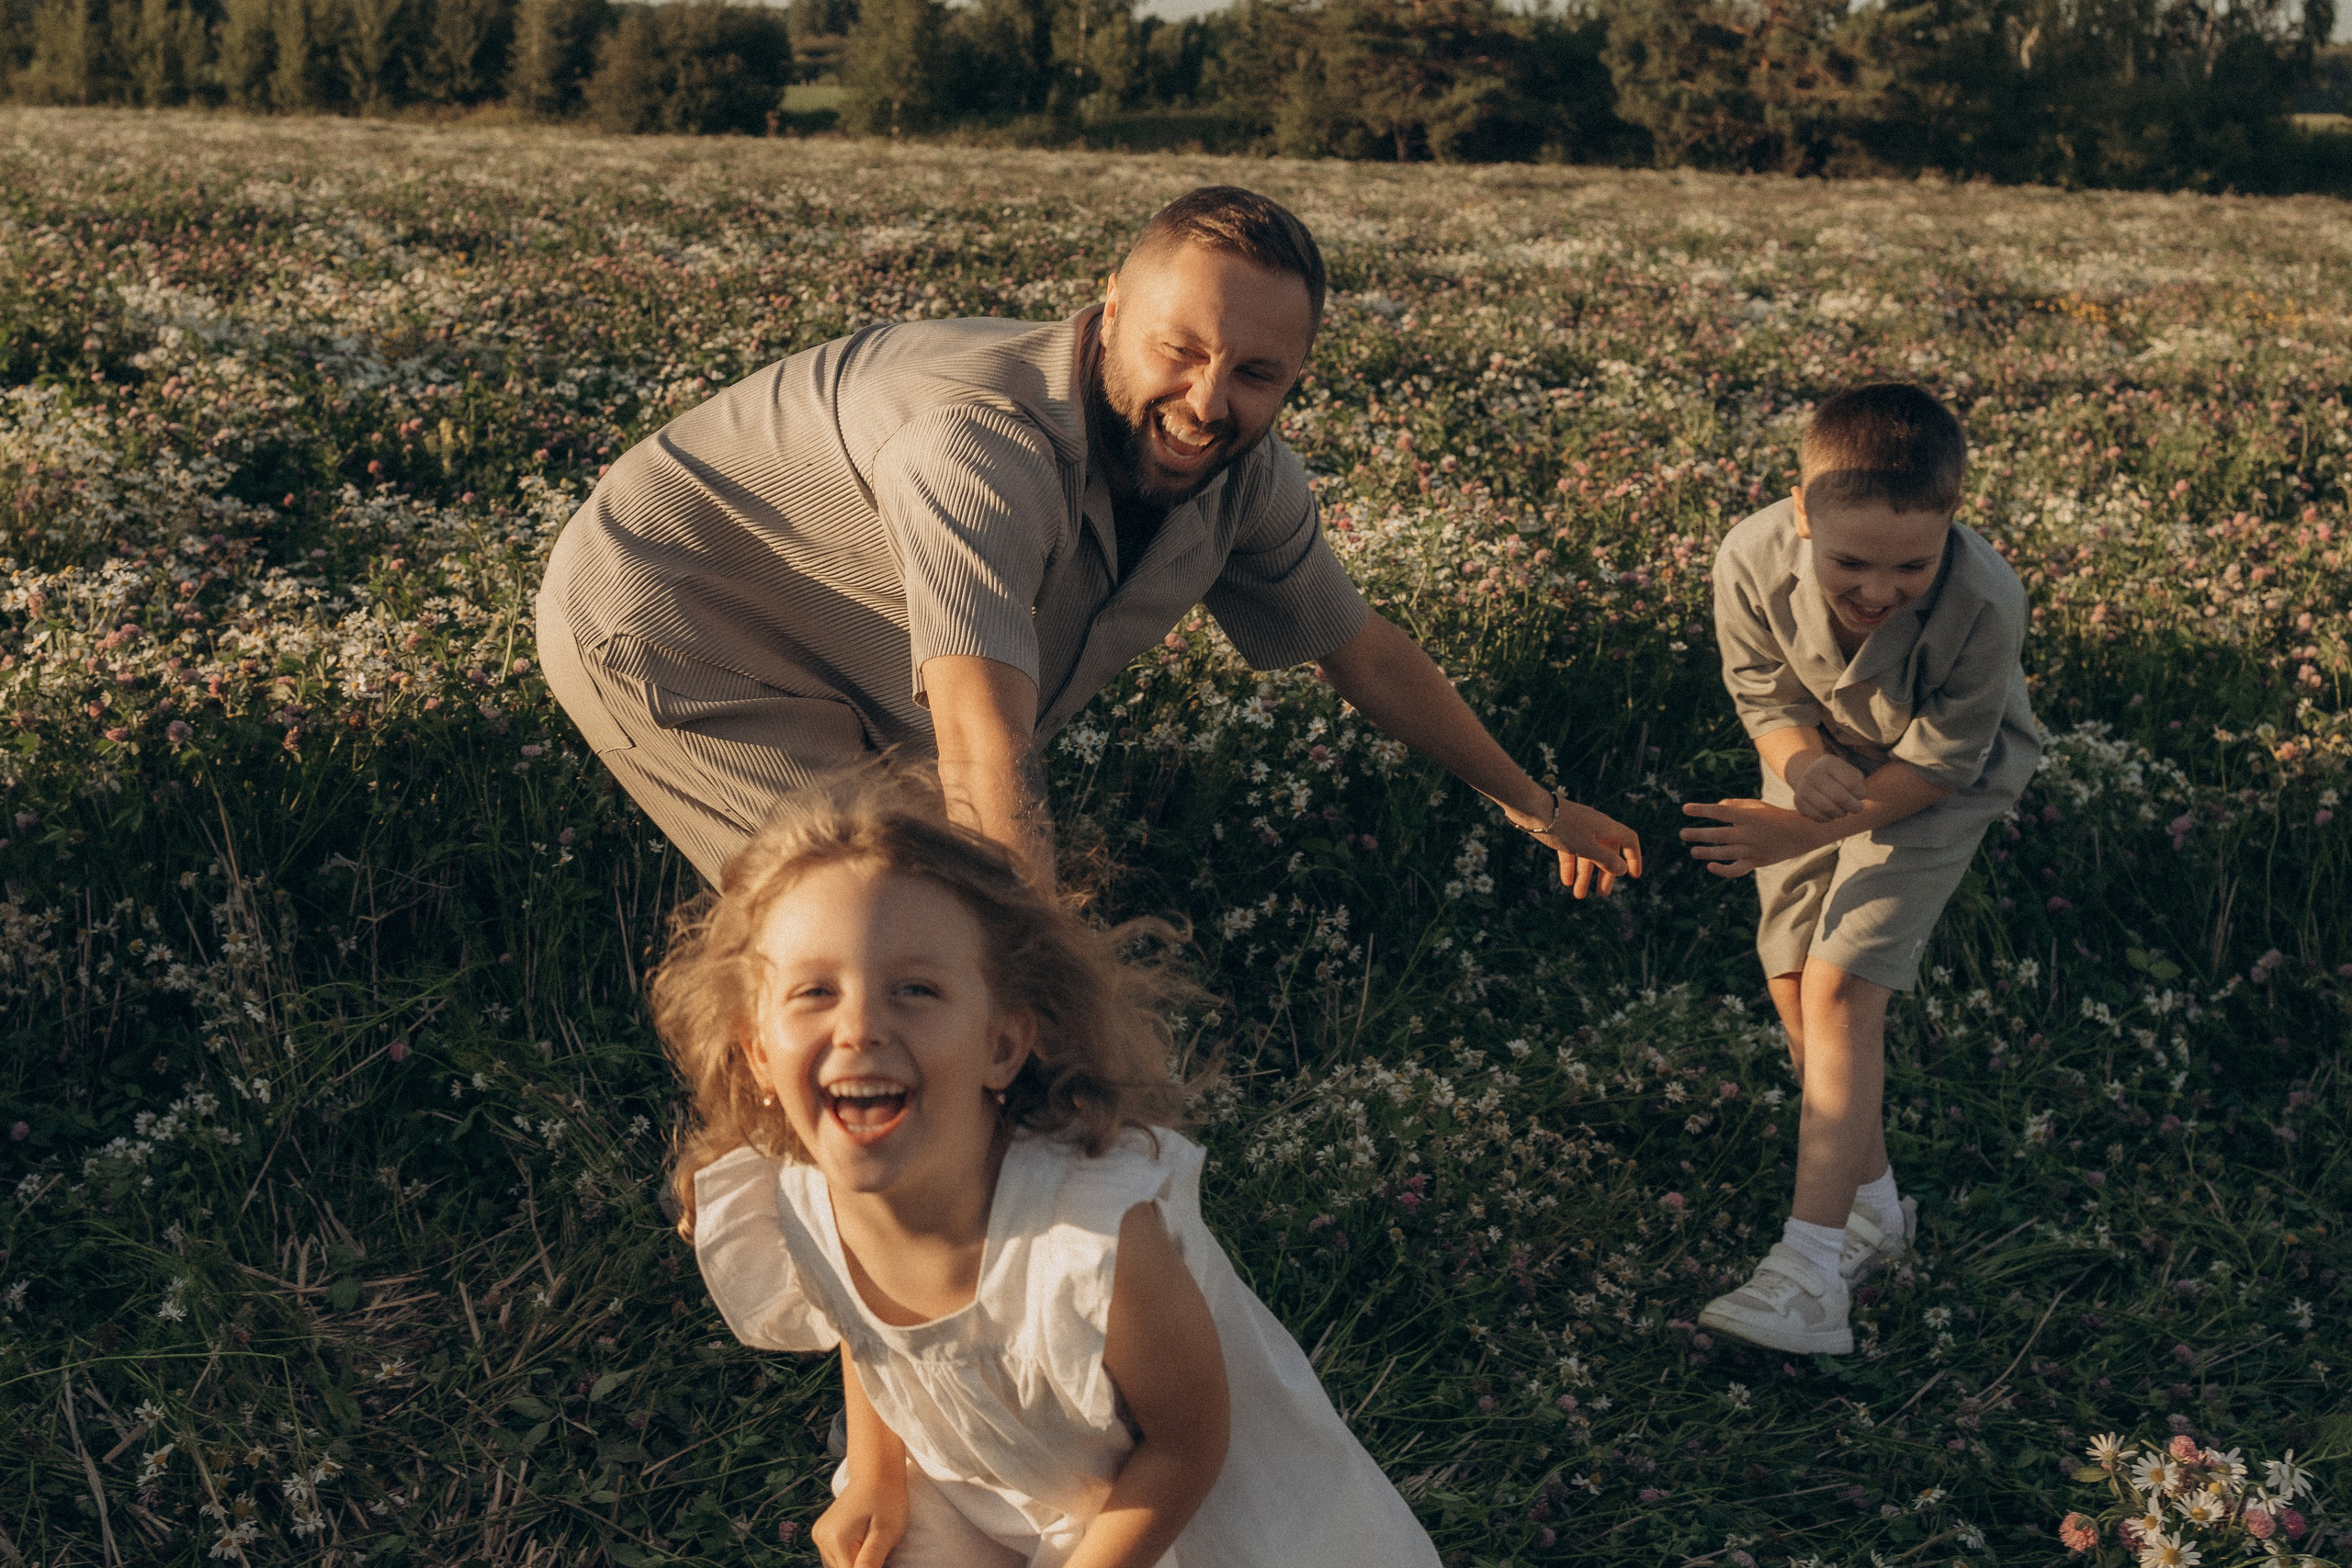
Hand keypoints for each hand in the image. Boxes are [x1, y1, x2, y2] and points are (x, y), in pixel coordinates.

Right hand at [813, 1464, 907, 1567]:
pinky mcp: (821, 1534)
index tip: (881, 1556)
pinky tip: (863, 1540)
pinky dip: (850, 1555)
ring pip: (839, 1565)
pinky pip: (836, 1557)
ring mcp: (819, 1535)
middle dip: (862, 1565)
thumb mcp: (887, 1532)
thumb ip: (871, 1559)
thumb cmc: (887, 1499)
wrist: (876, 1472)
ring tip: (871, 1541)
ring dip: (855, 1561)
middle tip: (879, 1547)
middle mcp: (821, 1538)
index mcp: (836, 1539)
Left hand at [1519, 797, 1644, 899]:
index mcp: (1607, 827)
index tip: (1633, 876)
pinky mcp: (1562, 831)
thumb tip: (1622, 869)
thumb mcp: (1587, 848)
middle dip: (1605, 874)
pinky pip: (1571, 851)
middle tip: (1602, 894)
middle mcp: (1596, 827)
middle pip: (1607, 852)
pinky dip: (1570, 866)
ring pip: (1587, 854)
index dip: (1634, 858)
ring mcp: (1579, 828)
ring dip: (1584, 875)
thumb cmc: (1564, 828)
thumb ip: (1606, 860)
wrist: (1533, 809)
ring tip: (1579, 895)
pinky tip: (1566, 882)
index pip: (1629, 840)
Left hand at [1678, 798, 1823, 876]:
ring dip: (1706, 852)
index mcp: (1748, 816)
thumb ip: (1736, 805)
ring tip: (1693, 850)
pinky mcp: (1756, 862)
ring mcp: (1752, 849)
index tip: (1685, 808)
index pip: (1720, 811)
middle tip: (1682, 834)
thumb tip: (1717, 806)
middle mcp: (1749, 833)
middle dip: (1699, 835)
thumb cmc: (1776, 816)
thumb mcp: (1758, 806)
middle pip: (1719, 835)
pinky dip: (1723, 870)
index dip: (1702, 810)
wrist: (1803, 833)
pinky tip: (1710, 866)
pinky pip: (1737, 869)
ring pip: (1724, 853)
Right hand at [1786, 751, 1866, 822]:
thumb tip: (1857, 798)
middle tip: (1857, 809)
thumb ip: (1857, 783)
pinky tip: (1831, 814)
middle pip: (1839, 796)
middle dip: (1853, 806)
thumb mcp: (1848, 772)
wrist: (1809, 775)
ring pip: (1828, 808)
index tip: (1860, 795)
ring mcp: (1803, 787)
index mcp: (1828, 762)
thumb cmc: (1836, 776)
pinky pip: (1817, 816)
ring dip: (1840, 813)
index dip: (1860, 793)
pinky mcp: (1798, 801)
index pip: (1851, 783)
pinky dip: (1828, 818)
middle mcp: (1812, 773)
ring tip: (1843, 810)